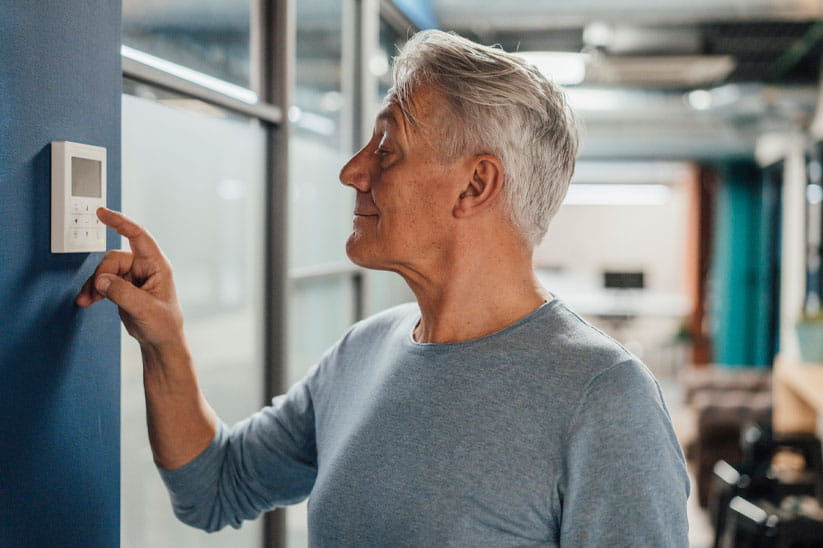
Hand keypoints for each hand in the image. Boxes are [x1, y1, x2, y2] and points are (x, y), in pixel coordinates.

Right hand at [76, 208, 183, 347]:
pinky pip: (102, 281)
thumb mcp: (145, 308)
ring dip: (94, 284)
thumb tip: (102, 280)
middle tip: (99, 292)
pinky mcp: (123, 286)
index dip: (121, 222)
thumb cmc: (164, 324)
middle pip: (114, 258)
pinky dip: (93, 290)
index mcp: (158, 265)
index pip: (139, 236)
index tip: (103, 213)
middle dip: (102, 275)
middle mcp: (145, 267)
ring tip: (89, 300)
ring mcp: (132, 276)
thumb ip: (122, 293)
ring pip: (105, 270)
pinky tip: (88, 300)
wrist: (160, 341)